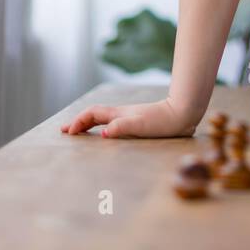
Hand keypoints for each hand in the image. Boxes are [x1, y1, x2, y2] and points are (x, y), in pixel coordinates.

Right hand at [60, 98, 199, 138]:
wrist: (184, 114)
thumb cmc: (163, 122)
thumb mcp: (141, 126)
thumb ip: (122, 127)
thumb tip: (104, 133)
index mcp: (119, 114)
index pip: (92, 114)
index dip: (78, 122)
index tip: (68, 133)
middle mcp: (122, 114)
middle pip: (95, 115)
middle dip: (79, 122)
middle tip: (65, 131)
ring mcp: (130, 118)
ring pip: (103, 119)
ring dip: (89, 124)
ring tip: (80, 132)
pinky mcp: (138, 123)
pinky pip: (113, 124)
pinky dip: (103, 128)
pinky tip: (106, 135)